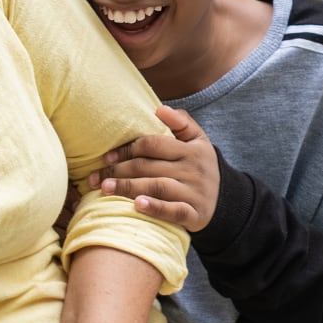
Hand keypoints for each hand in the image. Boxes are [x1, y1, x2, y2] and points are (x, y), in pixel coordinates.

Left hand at [86, 105, 218, 231]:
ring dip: (129, 187)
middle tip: (95, 177)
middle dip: (118, 171)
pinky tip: (138, 205)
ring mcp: (195, 192)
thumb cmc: (200, 166)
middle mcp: (193, 169)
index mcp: (191, 149)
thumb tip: (160, 109)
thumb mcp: (198, 141)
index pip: (153, 145)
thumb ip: (182, 122)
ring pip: (157, 187)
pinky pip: (174, 211)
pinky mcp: (195, 214)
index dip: (127, 149)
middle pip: (149, 167)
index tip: (106, 157)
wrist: (226, 200)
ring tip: (105, 189)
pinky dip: (156, 208)